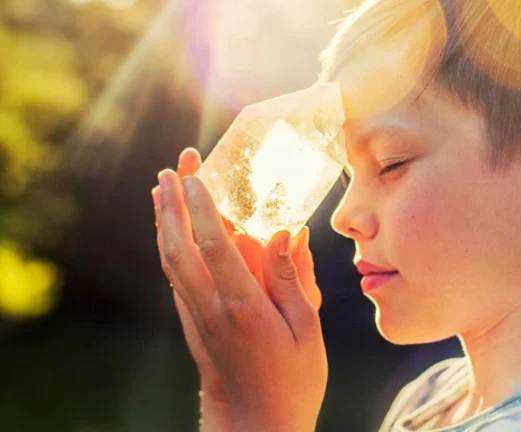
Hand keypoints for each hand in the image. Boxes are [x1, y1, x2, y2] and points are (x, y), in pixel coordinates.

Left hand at [153, 160, 326, 431]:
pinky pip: (176, 279)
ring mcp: (200, 319)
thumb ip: (294, 278)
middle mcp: (213, 309)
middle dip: (173, 203)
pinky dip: (170, 248)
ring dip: (164, 222)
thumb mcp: (308, 328)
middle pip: (181, 247)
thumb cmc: (295, 380)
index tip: (193, 173)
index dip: (201, 207)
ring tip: (160, 188)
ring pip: (172, 262)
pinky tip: (172, 234)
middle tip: (171, 167)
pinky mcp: (197, 328)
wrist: (261, 427)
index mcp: (244, 306)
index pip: (215, 245)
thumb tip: (288, 231)